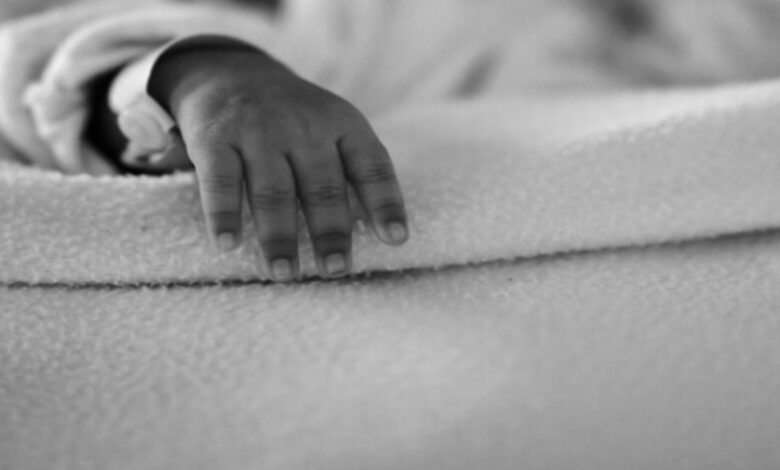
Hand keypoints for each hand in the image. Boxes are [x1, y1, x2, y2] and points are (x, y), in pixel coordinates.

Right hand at [147, 46, 408, 280]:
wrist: (230, 72)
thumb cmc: (294, 118)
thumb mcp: (332, 127)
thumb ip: (353, 171)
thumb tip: (384, 236)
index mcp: (342, 124)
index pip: (371, 165)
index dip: (386, 203)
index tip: (397, 239)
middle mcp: (304, 126)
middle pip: (322, 186)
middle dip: (331, 231)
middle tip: (336, 269)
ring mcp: (258, 131)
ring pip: (274, 191)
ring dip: (279, 236)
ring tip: (285, 273)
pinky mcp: (215, 139)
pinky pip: (221, 183)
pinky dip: (224, 215)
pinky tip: (228, 245)